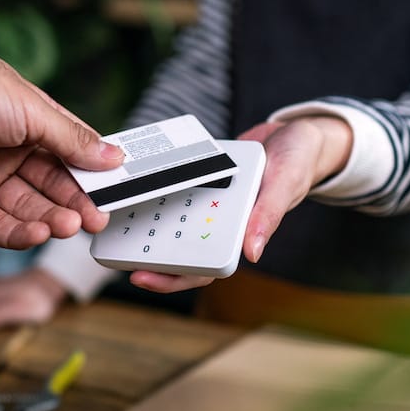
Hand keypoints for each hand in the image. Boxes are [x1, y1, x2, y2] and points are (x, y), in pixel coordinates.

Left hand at [0, 33, 122, 248]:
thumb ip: (70, 139)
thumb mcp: (27, 108)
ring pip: (28, 209)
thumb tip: (113, 156)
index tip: (116, 192)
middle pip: (52, 186)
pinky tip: (38, 233)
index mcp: (29, 120)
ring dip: (51, 220)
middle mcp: (8, 151)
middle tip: (96, 219)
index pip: (70, 154)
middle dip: (75, 203)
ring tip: (69, 225)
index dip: (92, 174)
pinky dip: (19, 233)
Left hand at [127, 115, 351, 293]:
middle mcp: (219, 222)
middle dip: (145, 255)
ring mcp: (208, 203)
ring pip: (170, 221)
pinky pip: (175, 189)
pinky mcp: (200, 180)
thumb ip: (268, 215)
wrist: (294, 133)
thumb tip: (251, 253)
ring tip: (112, 221)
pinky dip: (155, 189)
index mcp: (239, 235)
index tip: (141, 276)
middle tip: (112, 253)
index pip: (200, 267)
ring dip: (144, 224)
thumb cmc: (297, 162)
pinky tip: (131, 183)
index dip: (171, 277)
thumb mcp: (285, 183)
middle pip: (176, 249)